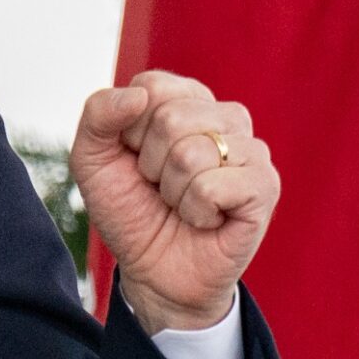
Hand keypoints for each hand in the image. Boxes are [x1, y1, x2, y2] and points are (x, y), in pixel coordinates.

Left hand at [71, 70, 280, 333]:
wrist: (153, 272)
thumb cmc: (129, 210)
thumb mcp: (92, 159)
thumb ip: (99, 115)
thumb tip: (137, 94)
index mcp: (187, 101)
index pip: (151, 86)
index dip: (128, 131)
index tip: (136, 158)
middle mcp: (226, 118)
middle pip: (171, 118)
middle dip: (149, 163)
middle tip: (161, 186)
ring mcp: (251, 151)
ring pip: (192, 152)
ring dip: (172, 190)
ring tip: (183, 203)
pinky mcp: (265, 187)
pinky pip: (213, 186)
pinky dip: (194, 210)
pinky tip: (205, 219)